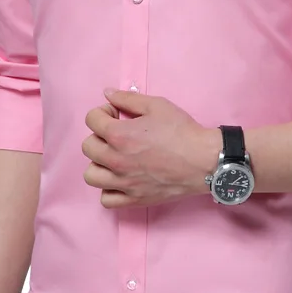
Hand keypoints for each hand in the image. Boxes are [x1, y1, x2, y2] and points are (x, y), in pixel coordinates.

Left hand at [82, 88, 220, 207]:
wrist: (204, 161)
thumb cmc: (182, 131)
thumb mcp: (157, 106)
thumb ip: (128, 99)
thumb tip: (107, 93)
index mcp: (119, 135)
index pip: (91, 120)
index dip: (102, 113)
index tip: (116, 115)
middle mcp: (116, 160)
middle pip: (88, 146)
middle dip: (99, 136)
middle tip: (117, 135)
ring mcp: (123, 183)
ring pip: (91, 175)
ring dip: (99, 164)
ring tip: (115, 158)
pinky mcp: (134, 199)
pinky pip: (106, 199)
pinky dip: (109, 189)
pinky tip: (121, 179)